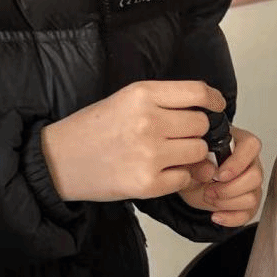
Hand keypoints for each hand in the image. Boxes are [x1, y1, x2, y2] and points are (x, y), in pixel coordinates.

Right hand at [40, 80, 224, 201]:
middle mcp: (149, 122)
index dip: (214, 101)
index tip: (217, 107)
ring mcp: (150, 154)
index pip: (197, 93)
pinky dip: (179, 177)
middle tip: (178, 138)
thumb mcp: (125, 100)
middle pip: (201, 125)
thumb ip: (165, 104)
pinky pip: (185, 178)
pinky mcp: (148, 183)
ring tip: (169, 156)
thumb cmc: (93, 129)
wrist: (59, 160)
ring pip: (198, 152)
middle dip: (196, 132)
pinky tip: (161, 172)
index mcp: (142, 95)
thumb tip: (207, 116)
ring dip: (191, 156)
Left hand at [179, 125, 263, 226]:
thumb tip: (209, 170)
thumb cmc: (195, 166)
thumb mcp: (188, 161)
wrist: (191, 182)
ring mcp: (252, 185)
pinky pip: (248, 214)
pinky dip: (230, 218)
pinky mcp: (249, 204)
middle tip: (209, 190)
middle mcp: (250, 163)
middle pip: (255, 176)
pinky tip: (216, 215)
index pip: (251, 147)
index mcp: (238, 143)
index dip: (237, 163)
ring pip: (251, 197)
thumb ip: (196, 163)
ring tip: (209, 198)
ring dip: (226, 203)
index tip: (218, 175)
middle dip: (229, 189)